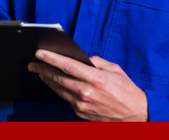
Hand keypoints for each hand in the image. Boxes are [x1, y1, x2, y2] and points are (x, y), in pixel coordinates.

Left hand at [28, 50, 147, 121]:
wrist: (135, 115)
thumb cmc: (126, 91)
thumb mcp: (114, 69)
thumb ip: (96, 61)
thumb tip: (81, 58)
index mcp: (95, 78)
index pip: (68, 65)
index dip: (51, 58)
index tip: (40, 52)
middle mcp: (86, 92)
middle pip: (58, 78)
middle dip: (43, 69)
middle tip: (33, 63)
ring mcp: (82, 104)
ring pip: (59, 89)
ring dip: (47, 79)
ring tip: (39, 71)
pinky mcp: (80, 112)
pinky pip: (66, 98)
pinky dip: (59, 89)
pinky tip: (54, 83)